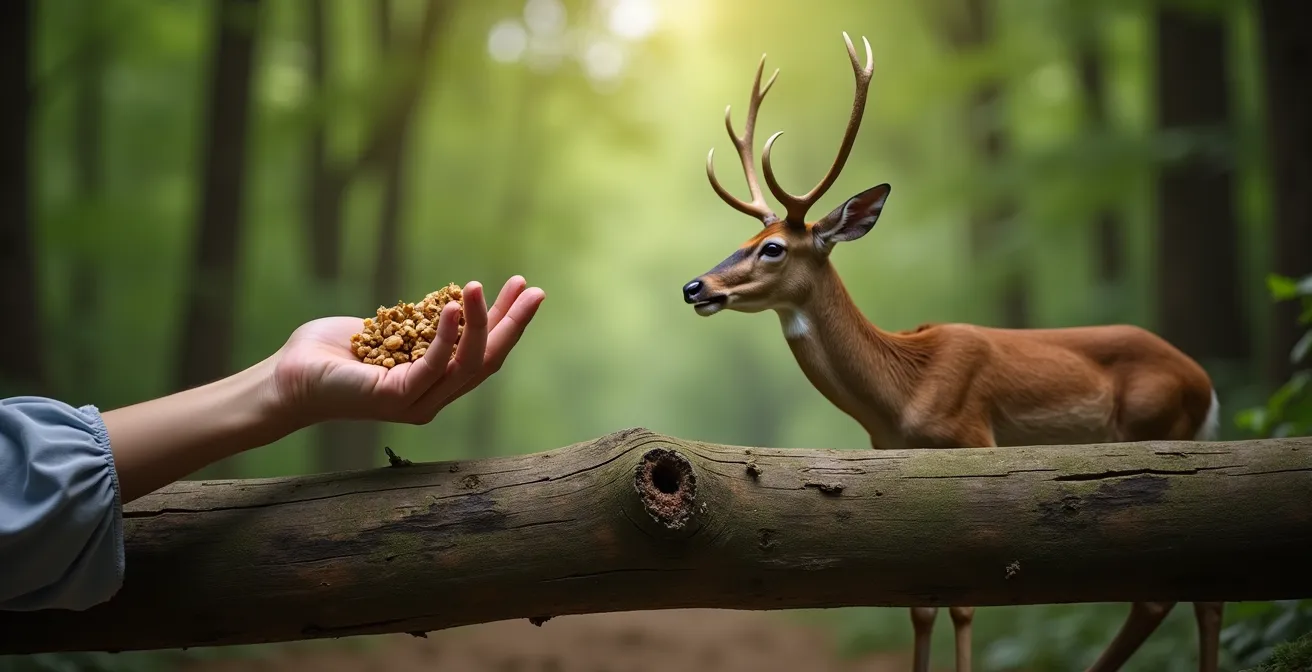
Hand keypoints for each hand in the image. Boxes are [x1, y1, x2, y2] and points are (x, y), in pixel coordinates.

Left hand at [271, 276, 544, 426]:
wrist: (286, 378)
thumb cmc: (329, 354)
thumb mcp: (387, 330)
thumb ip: (419, 324)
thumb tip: (448, 302)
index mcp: (433, 381)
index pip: (481, 352)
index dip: (505, 321)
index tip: (522, 288)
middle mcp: (432, 397)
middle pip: (487, 360)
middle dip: (513, 323)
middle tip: (533, 289)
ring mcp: (417, 401)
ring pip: (467, 363)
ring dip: (481, 322)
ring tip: (481, 285)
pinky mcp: (397, 398)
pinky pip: (434, 364)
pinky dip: (449, 334)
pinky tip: (455, 304)